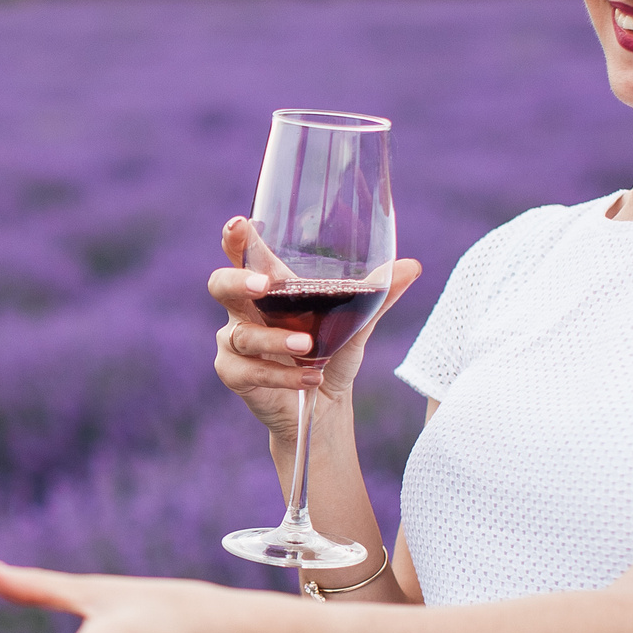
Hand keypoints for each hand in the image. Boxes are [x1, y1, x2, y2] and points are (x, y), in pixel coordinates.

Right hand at [209, 218, 419, 442]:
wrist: (324, 406)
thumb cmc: (333, 354)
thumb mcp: (356, 324)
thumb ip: (377, 296)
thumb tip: (412, 267)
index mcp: (270, 287)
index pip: (245, 255)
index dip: (236, 239)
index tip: (238, 225)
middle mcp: (245, 310)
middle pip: (221, 285)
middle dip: (237, 281)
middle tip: (264, 285)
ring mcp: (235, 342)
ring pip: (241, 334)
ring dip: (274, 339)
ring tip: (307, 346)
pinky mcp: (234, 374)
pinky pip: (250, 371)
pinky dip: (282, 376)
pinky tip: (310, 377)